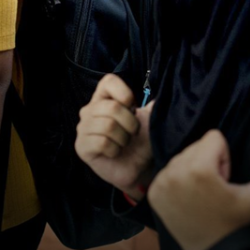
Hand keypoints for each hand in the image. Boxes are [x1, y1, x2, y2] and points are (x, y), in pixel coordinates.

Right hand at [75, 73, 153, 198]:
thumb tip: (168, 90)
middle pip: (111, 106)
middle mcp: (89, 111)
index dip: (124, 92)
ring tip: (124, 144)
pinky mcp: (81, 147)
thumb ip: (153, 103)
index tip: (134, 107)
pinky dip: (116, 149)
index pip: (108, 81)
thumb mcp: (149, 119)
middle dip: (130, 123)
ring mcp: (83, 129)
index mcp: (103, 99)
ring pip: (108, 125)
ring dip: (124, 138)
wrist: (138, 168)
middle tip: (132, 133)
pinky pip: (102, 142)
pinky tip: (115, 153)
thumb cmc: (140, 142)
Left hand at [147, 129, 249, 249]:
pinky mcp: (153, 192)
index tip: (225, 179)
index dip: (225, 157)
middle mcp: (175, 171)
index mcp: (199, 169)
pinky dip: (179, 180)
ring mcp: (161, 182)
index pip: (213, 137)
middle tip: (214, 188)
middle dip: (208, 161)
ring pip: (182, 156)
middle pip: (196, 145)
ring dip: (193, 169)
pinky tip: (189, 198)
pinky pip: (168, 171)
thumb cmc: (235, 224)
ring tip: (203, 194)